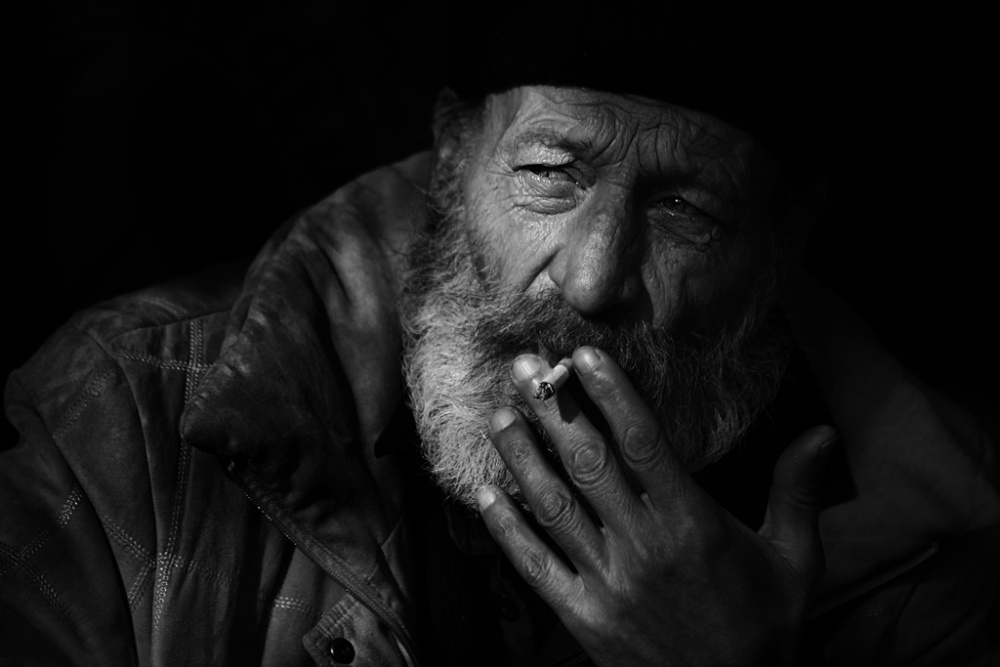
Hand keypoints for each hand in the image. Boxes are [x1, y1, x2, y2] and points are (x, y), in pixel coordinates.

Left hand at [477, 346, 835, 666]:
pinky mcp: (581, 616)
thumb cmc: (763, 628)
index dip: (609, 393)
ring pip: (553, 506)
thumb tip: (821, 433)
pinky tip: (484, 495)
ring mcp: (606, 582)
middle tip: (523, 366)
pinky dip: (505, 529)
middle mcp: (643, 546)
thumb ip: (797, 492)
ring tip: (498, 415)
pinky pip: (535, 565)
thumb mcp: (795, 560)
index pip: (642, 442)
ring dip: (521, 457)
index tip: (583, 357)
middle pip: (587, 464)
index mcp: (692, 524)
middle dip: (552, 410)